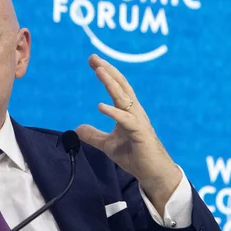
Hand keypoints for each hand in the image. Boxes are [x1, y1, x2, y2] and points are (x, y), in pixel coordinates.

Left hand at [75, 55, 181, 213]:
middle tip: (93, 57)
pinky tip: (100, 106)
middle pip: (121, 86)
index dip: (106, 73)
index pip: (116, 87)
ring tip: (99, 71)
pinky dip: (113, 112)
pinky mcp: (140, 134)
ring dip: (111, 84)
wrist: (152, 173)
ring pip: (124, 98)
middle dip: (107, 70)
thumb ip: (94, 135)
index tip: (93, 61)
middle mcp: (134, 112)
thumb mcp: (108, 145)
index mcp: (128, 111)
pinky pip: (126, 120)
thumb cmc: (134, 156)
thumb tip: (78, 128)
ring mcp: (138, 121)